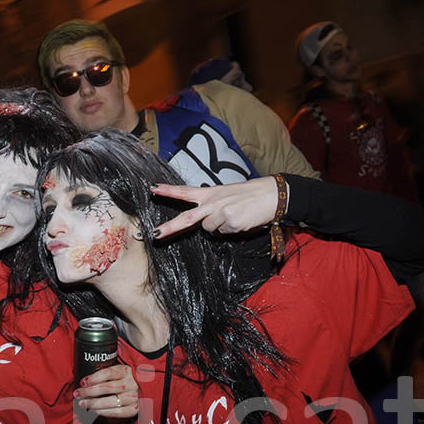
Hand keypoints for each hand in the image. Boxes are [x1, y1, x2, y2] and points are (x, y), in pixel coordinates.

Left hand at [75, 364, 138, 418]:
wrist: (143, 390)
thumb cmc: (125, 380)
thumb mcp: (118, 372)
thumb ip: (105, 375)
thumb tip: (85, 382)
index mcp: (125, 371)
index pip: (107, 373)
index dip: (93, 378)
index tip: (82, 382)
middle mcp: (130, 383)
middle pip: (106, 387)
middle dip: (88, 391)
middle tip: (77, 394)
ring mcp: (133, 397)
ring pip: (109, 401)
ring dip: (92, 403)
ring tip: (82, 403)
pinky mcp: (134, 409)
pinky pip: (115, 412)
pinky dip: (102, 412)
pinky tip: (93, 410)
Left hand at [151, 176, 279, 237]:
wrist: (271, 195)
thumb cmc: (248, 196)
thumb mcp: (226, 196)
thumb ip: (211, 207)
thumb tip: (204, 224)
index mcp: (210, 193)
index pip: (185, 191)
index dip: (168, 191)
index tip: (152, 189)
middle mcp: (212, 202)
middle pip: (186, 218)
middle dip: (170, 227)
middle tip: (156, 234)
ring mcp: (221, 212)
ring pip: (209, 230)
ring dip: (219, 227)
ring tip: (234, 216)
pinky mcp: (231, 222)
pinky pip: (225, 233)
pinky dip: (232, 230)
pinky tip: (241, 220)